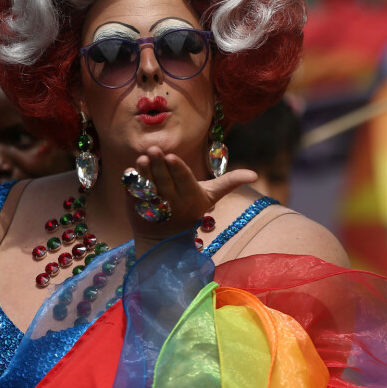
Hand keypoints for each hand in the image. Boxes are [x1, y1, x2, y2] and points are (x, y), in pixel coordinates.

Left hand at [133, 146, 256, 221]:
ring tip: (142, 159)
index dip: (178, 169)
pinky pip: (135, 194)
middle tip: (153, 149)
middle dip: (159, 165)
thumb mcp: (212, 196)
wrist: (165, 238)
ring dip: (144, 173)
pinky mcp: (138, 209)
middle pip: (165, 181)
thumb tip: (255, 175)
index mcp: (191, 196)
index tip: (172, 156)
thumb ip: (230, 182)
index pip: (184, 180)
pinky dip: (132, 184)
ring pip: (149, 187)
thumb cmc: (191, 208)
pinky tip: (130, 171)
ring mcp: (154, 206)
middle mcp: (173, 202)